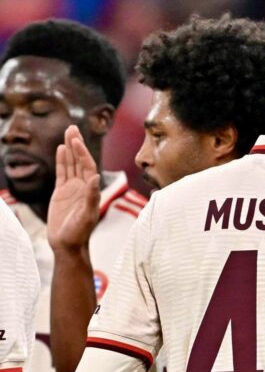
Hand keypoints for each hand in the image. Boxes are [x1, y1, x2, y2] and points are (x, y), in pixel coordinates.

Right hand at [48, 125, 100, 252]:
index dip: (83, 153)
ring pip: (71, 164)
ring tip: (68, 132)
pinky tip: (61, 149)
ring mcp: (72, 188)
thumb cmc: (79, 233)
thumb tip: (96, 178)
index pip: (88, 167)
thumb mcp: (86, 215)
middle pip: (80, 161)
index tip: (77, 140)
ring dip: (70, 148)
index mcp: (91, 191)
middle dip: (77, 144)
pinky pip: (62, 172)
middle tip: (72, 127)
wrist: (67, 244)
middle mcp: (83, 187)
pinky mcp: (61, 192)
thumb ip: (91, 197)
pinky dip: (62, 160)